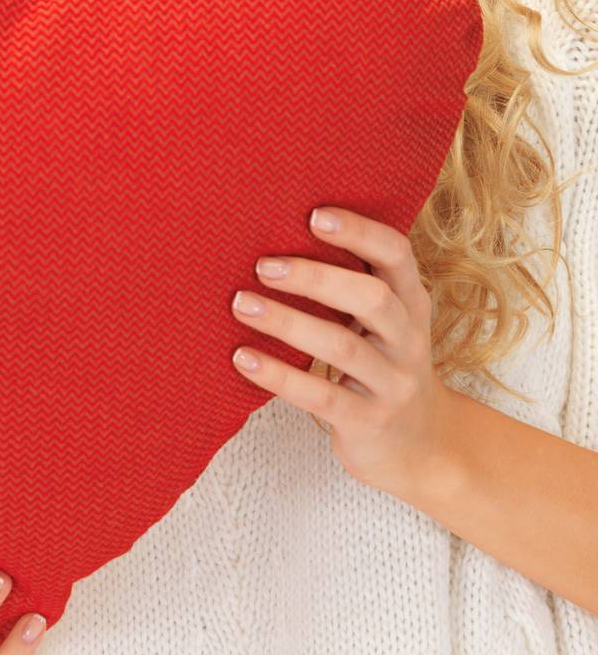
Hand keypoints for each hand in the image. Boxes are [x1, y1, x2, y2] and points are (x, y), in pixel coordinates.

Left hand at [229, 205, 456, 495]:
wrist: (421, 446)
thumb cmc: (383, 362)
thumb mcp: (385, 321)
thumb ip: (353, 283)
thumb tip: (279, 233)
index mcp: (411, 301)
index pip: (397, 254)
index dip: (359, 232)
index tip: (312, 215)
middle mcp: (409, 339)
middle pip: (371, 298)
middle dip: (315, 277)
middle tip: (262, 266)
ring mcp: (392, 384)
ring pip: (342, 346)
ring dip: (287, 322)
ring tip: (241, 304)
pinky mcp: (368, 422)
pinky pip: (320, 395)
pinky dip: (278, 375)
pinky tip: (243, 358)